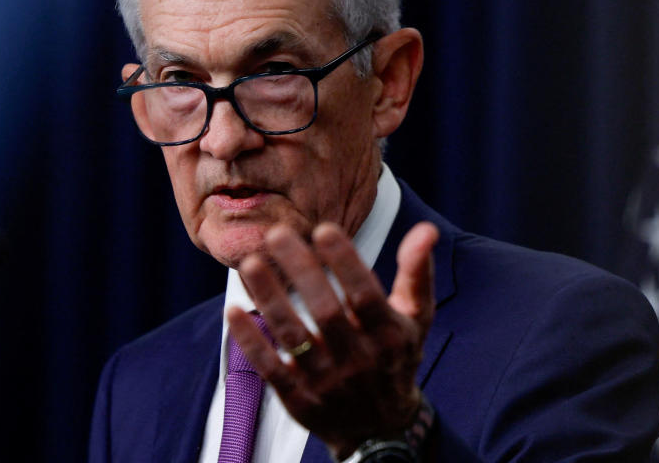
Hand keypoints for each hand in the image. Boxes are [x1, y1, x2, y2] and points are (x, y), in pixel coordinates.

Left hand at [226, 221, 437, 458]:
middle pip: (325, 311)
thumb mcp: (416, 320)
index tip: (323, 228)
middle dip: (300, 270)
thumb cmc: (396, 358)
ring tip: (249, 263)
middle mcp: (358, 360)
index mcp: (389, 336)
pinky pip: (270, 369)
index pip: (366, 295)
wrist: (381, 429)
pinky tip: (233, 310)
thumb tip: (425, 229)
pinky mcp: (298, 400)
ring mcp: (326, 382)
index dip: (346, 262)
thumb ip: (416, 274)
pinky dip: (251, 341)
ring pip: (292, 336)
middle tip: (277, 233)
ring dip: (269, 299)